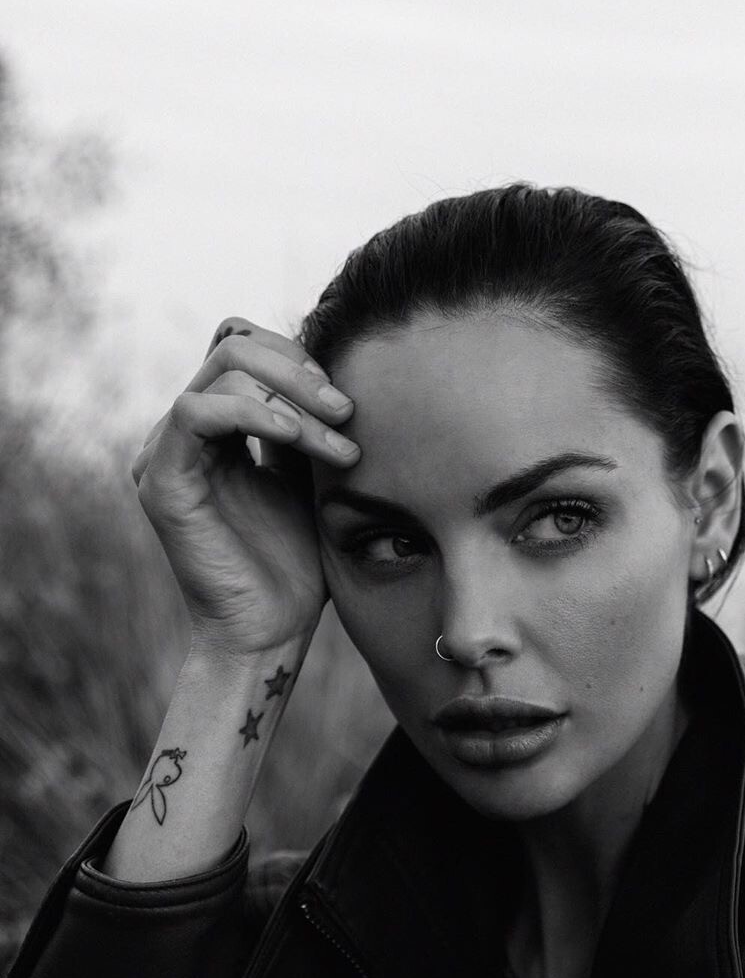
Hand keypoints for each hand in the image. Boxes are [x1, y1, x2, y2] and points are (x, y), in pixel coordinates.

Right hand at [132, 318, 359, 658]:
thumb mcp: (310, 476)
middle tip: (349, 414)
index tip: (348, 403)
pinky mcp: (161, 480)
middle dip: (303, 373)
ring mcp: (165, 452)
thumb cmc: (297, 563)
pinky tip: (301, 439)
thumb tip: (333, 372)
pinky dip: (258, 415)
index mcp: (215, 428)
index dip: (298, 357)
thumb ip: (305, 424)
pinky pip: (198, 413)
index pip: (243, 347)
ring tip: (341, 445)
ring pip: (223, 372)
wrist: (272, 630)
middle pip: (234, 347)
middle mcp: (182, 433)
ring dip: (295, 400)